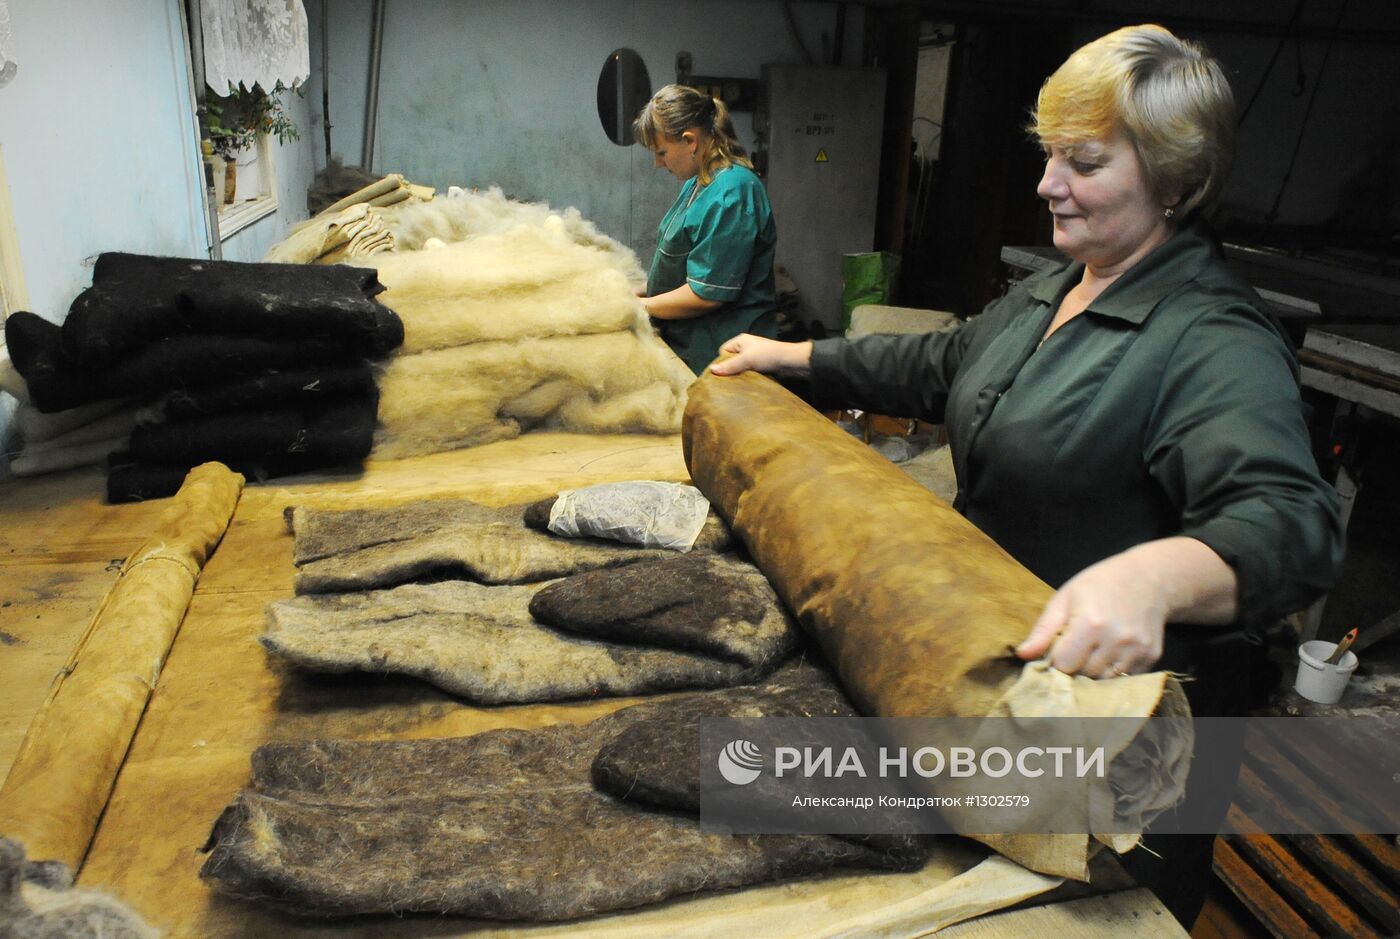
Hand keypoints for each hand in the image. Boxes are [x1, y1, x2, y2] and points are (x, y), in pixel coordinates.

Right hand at [709, 335, 812, 376]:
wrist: (790, 362)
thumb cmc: (767, 355)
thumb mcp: (746, 359)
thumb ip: (730, 365)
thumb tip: (711, 370)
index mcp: (741, 341)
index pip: (723, 350)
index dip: (722, 361)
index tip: (724, 372)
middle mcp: (746, 348)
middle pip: (731, 360)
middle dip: (730, 370)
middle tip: (728, 381)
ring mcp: (753, 357)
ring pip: (740, 368)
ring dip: (739, 375)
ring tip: (737, 384)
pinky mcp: (760, 366)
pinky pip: (748, 373)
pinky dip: (747, 378)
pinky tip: (746, 385)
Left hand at [1014, 551, 1167, 677]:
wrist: (1148, 578)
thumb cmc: (1099, 584)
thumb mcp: (1065, 599)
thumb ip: (1043, 630)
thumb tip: (1022, 655)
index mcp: (1090, 623)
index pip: (1064, 665)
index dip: (1057, 658)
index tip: (1060, 647)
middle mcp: (1116, 639)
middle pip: (1084, 674)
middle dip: (1076, 665)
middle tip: (1078, 646)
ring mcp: (1137, 649)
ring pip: (1104, 680)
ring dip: (1095, 671)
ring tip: (1095, 648)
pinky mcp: (1151, 656)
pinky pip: (1126, 678)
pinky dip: (1115, 670)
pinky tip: (1114, 650)